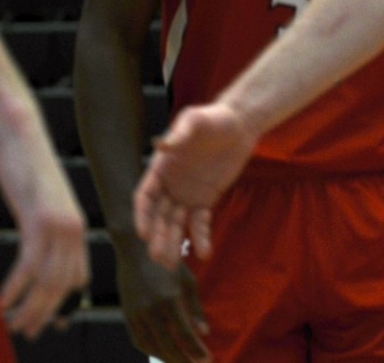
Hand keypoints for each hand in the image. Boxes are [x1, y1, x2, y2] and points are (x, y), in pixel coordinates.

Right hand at [0, 127, 87, 338]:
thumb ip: (44, 230)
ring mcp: (59, 224)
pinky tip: (4, 301)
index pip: (78, 275)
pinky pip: (31, 264)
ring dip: (31, 307)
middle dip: (47, 312)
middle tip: (28, 331)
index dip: (64, 302)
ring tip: (16, 323)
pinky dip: (17, 287)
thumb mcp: (41, 204)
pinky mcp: (40, 219)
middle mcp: (75, 228)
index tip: (50, 321)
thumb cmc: (27, 168)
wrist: (22, 135)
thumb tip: (38, 255)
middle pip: (64, 284)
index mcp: (77, 226)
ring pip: (49, 280)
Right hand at [119, 246, 210, 362]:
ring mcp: (136, 313)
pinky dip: (151, 349)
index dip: (196, 350)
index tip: (207, 360)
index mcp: (170, 300)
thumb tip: (204, 332)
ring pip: (151, 345)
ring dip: (167, 358)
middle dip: (183, 360)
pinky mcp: (127, 314)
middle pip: (168, 344)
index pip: (185, 333)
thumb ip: (195, 308)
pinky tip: (162, 354)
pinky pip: (138, 339)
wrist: (136, 251)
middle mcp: (151, 309)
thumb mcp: (187, 281)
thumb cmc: (168, 264)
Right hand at [134, 104, 259, 268]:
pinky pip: (200, 222)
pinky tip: (205, 253)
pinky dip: (201, 236)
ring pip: (175, 224)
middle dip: (157, 238)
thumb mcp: (195, 121)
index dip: (143, 216)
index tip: (144, 234)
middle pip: (159, 217)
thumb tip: (161, 144)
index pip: (145, 198)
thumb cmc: (213, 118)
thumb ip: (180, 134)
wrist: (239, 124)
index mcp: (160, 169)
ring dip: (173, 244)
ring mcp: (187, 194)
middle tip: (159, 259)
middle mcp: (170, 185)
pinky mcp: (206, 198)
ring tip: (172, 265)